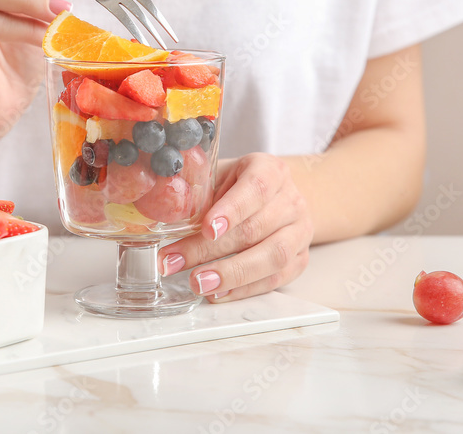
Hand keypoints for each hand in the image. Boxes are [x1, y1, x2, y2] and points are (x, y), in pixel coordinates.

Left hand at [157, 153, 312, 301]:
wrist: (279, 197)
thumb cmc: (240, 185)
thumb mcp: (221, 176)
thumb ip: (200, 192)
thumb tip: (162, 216)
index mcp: (271, 170)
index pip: (256, 188)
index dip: (231, 210)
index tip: (206, 228)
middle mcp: (291, 200)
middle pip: (255, 229)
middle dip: (210, 250)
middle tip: (175, 262)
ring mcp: (300, 231)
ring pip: (272, 257)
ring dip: (231, 274)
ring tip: (198, 283)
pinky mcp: (300, 259)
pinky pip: (275, 279)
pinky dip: (244, 289)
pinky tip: (218, 293)